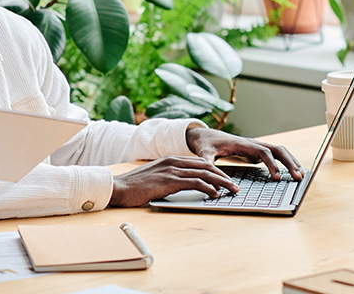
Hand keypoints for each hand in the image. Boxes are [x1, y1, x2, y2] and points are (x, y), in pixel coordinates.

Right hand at [110, 156, 238, 206]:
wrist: (118, 188)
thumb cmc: (134, 187)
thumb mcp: (154, 178)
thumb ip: (169, 178)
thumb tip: (185, 186)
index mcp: (169, 159)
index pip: (198, 162)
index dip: (214, 170)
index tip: (225, 179)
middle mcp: (172, 161)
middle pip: (205, 166)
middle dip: (223, 175)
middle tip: (235, 185)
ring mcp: (171, 170)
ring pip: (204, 173)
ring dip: (221, 182)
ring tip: (232, 189)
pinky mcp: (169, 181)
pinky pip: (195, 182)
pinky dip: (208, 187)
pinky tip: (215, 194)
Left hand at [185, 127, 303, 180]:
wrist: (205, 135)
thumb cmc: (206, 143)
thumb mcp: (203, 152)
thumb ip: (206, 162)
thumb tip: (210, 178)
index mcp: (241, 144)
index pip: (262, 151)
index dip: (271, 164)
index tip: (277, 177)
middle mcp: (252, 143)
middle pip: (276, 149)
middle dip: (288, 162)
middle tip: (297, 177)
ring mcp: (255, 147)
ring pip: (278, 151)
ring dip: (290, 161)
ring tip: (300, 175)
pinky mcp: (256, 151)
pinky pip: (275, 155)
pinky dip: (285, 161)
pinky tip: (292, 171)